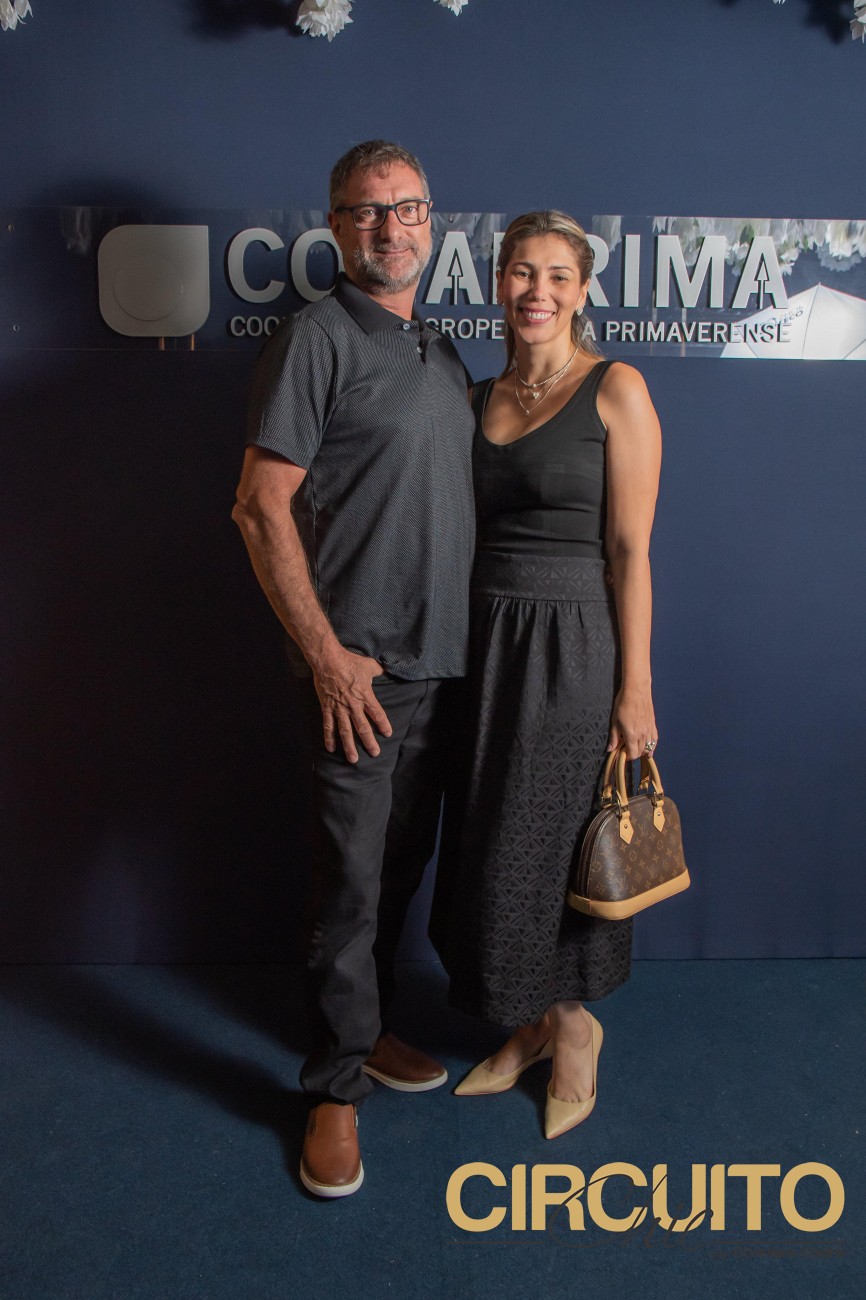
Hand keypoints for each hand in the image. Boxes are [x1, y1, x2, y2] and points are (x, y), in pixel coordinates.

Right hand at [313, 646, 392, 762]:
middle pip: (363, 728)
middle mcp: (353, 706)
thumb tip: (384, 670)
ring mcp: (339, 708)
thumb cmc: (349, 661)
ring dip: (349, 746)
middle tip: (375, 753)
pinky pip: (328, 726)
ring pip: (345, 731)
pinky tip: (331, 748)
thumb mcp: (369, 665)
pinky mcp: (327, 708)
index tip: (387, 734)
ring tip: (353, 759)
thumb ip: (378, 671)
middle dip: (369, 742)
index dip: (383, 725)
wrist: (328, 660)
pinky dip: (329, 738)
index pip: (377, 714)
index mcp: (365, 696)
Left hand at [608, 684, 656, 760]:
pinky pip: (655, 739)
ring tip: (635, 748)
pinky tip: (650, 750)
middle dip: (633, 753)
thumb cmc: (623, 704)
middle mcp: (643, 735)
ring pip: (648, 747)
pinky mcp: (653, 724)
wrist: (636, 691)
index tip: (621, 753)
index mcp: (632, 735)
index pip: (633, 754)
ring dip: (642, 750)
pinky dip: (652, 746)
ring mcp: (649, 730)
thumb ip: (614, 737)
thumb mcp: (615, 721)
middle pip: (640, 752)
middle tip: (625, 748)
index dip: (627, 756)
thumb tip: (610, 749)